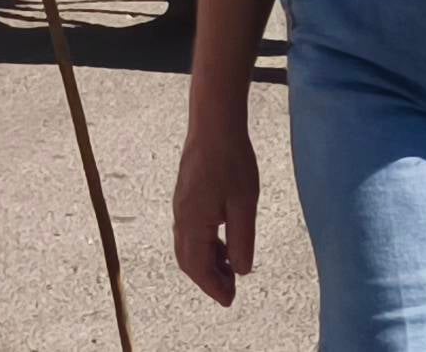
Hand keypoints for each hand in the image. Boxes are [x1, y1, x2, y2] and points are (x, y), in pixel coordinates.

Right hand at [169, 121, 258, 306]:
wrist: (214, 125)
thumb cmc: (232, 161)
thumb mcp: (244, 205)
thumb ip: (242, 241)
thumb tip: (241, 271)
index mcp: (194, 222)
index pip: (198, 267)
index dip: (214, 288)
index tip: (230, 301)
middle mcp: (181, 217)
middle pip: (188, 261)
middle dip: (208, 280)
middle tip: (230, 292)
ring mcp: (181, 207)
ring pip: (187, 248)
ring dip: (206, 264)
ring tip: (231, 269)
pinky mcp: (185, 198)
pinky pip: (190, 233)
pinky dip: (204, 247)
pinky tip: (224, 243)